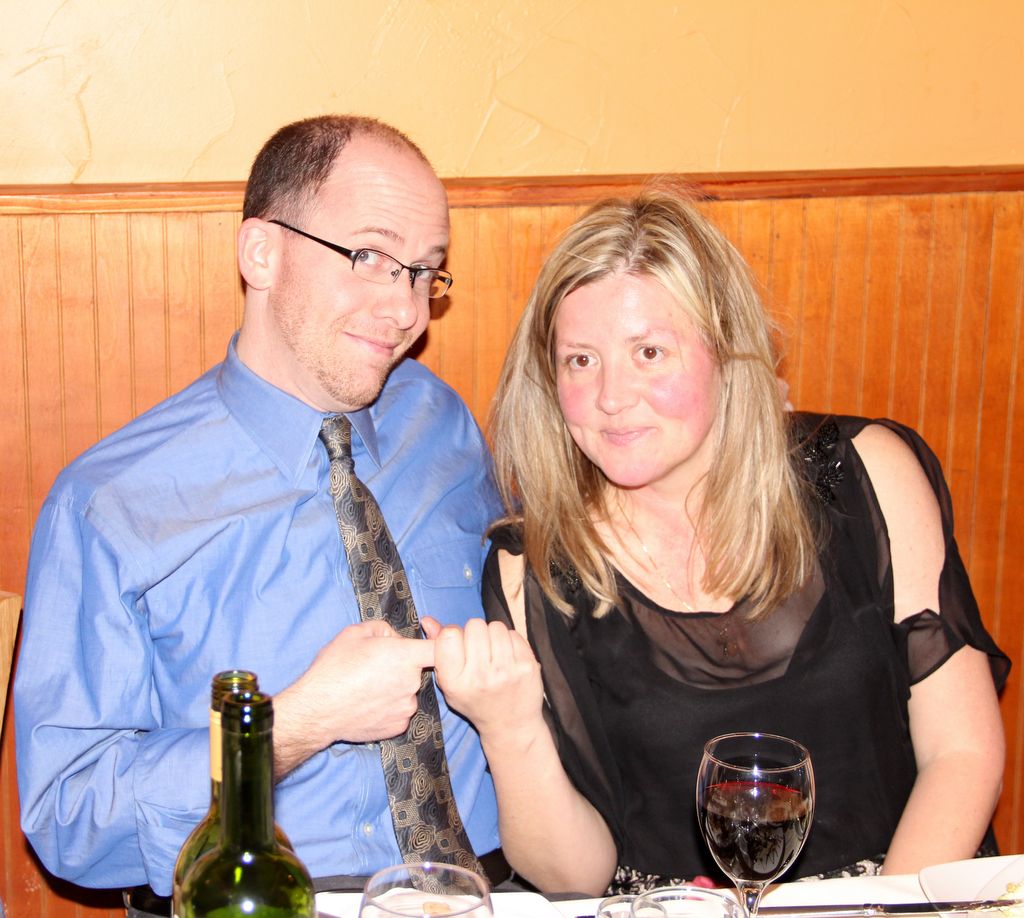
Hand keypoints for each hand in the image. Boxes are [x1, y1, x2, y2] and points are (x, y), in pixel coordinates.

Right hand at [272, 620, 434, 775]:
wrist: (317, 710)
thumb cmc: (334, 668)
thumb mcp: (356, 633)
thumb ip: (385, 629)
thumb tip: (397, 639)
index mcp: (405, 656)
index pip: (440, 646)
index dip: (437, 641)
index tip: (426, 642)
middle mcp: (412, 682)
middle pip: (417, 669)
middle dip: (402, 665)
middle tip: (374, 667)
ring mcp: (406, 707)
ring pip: (407, 691)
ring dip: (395, 687)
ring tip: (367, 687)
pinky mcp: (398, 726)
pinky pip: (400, 710)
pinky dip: (389, 706)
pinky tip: (368, 703)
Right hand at [424, 616, 543, 738]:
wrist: (510, 725)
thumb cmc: (474, 700)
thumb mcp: (449, 682)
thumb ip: (437, 650)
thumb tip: (428, 619)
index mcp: (454, 682)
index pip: (449, 635)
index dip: (454, 634)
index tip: (459, 645)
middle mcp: (479, 677)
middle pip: (474, 625)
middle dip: (475, 633)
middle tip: (479, 650)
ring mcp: (505, 672)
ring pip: (495, 626)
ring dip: (493, 635)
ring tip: (493, 653)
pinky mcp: (527, 666)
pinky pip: (513, 634)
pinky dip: (510, 641)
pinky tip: (508, 657)